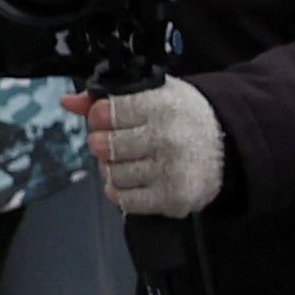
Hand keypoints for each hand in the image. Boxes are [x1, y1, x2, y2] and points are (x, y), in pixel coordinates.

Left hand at [74, 77, 226, 215]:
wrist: (228, 146)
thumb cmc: (182, 117)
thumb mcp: (154, 94)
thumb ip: (109, 96)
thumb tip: (67, 102)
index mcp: (162, 106)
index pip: (107, 113)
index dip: (98, 117)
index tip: (105, 119)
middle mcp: (167, 138)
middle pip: (105, 146)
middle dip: (102, 145)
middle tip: (114, 143)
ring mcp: (171, 171)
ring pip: (113, 174)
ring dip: (113, 170)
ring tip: (129, 162)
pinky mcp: (174, 198)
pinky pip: (125, 200)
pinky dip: (121, 192)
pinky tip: (133, 181)